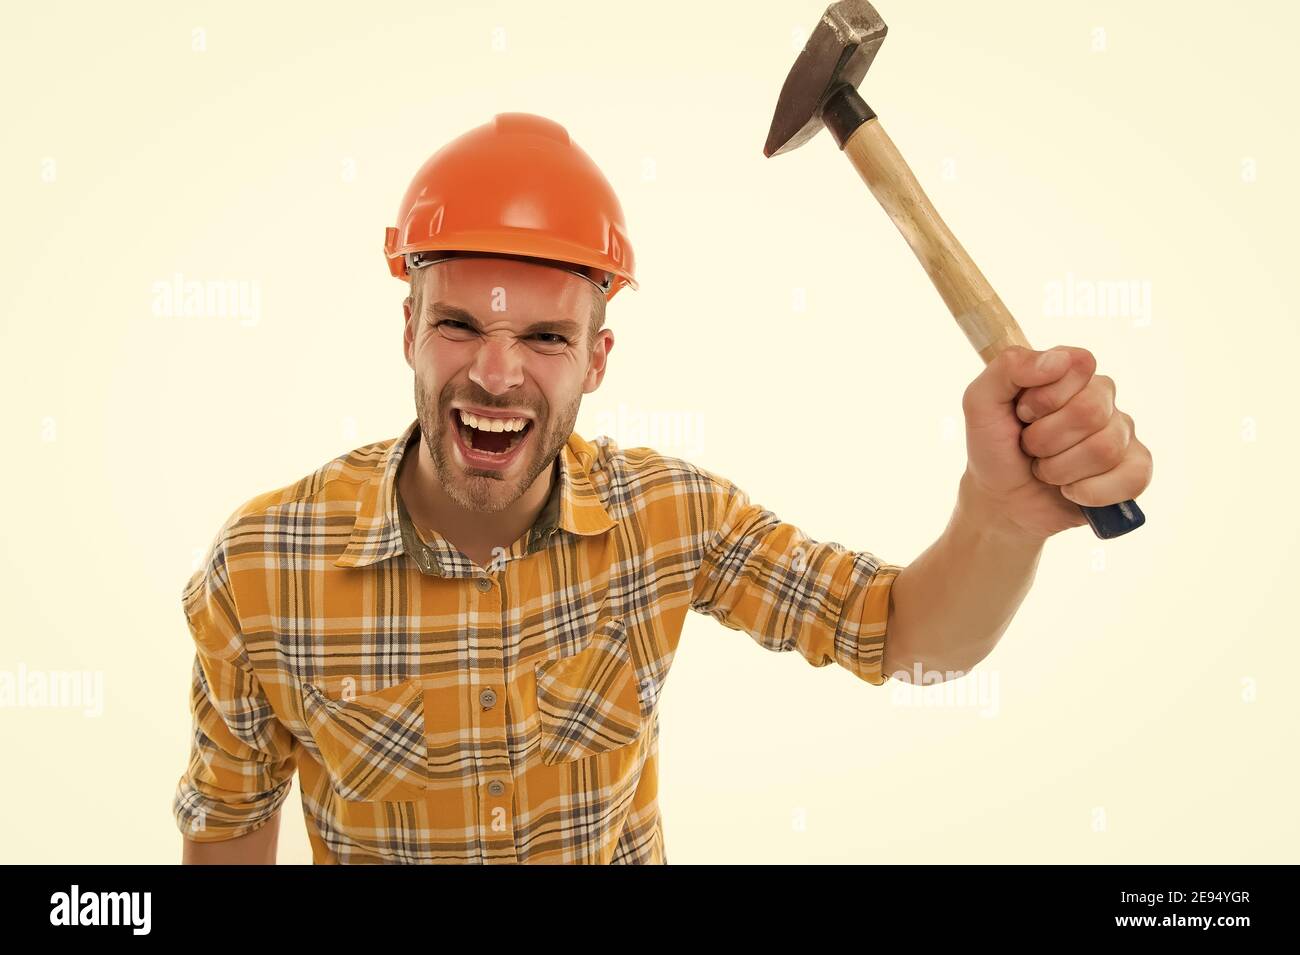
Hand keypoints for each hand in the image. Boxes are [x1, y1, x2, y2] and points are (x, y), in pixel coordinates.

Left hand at [960, 345, 1152, 540]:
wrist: (1001, 500)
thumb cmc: (994, 446)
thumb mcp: (980, 401)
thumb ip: (1009, 367)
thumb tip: (1059, 360)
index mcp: (1071, 373)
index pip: (1079, 366)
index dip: (1044, 397)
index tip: (1022, 413)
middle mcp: (1102, 399)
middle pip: (1090, 411)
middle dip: (1045, 439)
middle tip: (1030, 447)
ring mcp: (1122, 434)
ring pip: (1105, 449)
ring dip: (1059, 469)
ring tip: (1045, 470)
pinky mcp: (1134, 471)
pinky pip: (1132, 478)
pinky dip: (1089, 493)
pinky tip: (1070, 490)